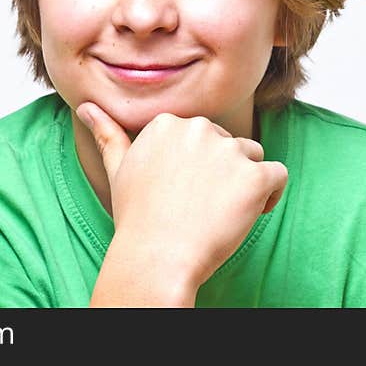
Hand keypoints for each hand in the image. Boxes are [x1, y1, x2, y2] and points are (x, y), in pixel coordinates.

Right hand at [76, 101, 287, 292]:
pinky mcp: (254, 175)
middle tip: (199, 208)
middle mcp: (198, 128)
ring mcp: (228, 151)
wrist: (156, 258)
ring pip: (253, 157)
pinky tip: (249, 215)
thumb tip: (86, 106)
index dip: (199, 168)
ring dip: (245, 183)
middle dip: (222, 174)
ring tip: (221, 213)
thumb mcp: (118, 169)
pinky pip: (278, 176)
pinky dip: (270, 196)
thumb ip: (107, 133)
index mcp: (169, 123)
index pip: (201, 137)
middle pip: (228, 145)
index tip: (184, 194)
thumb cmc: (138, 219)